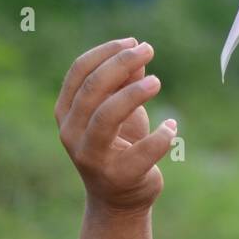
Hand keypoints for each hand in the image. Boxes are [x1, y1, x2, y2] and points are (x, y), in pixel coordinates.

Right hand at [55, 38, 176, 215]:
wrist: (120, 197)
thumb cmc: (119, 142)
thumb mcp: (121, 108)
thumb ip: (124, 80)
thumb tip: (137, 49)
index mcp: (67, 111)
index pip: (79, 72)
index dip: (106, 52)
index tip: (133, 41)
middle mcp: (71, 133)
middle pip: (93, 88)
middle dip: (122, 63)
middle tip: (149, 51)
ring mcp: (91, 156)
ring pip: (107, 116)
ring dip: (134, 94)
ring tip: (157, 82)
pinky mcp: (118, 176)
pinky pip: (141, 151)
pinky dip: (160, 135)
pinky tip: (171, 126)